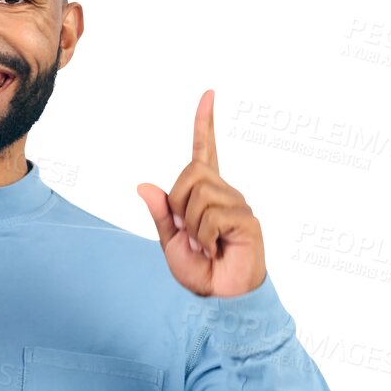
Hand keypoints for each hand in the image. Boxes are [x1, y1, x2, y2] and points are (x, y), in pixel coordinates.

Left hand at [137, 89, 265, 297]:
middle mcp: (225, 192)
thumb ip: (161, 214)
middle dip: (179, 204)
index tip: (208, 94)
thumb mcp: (170, 242)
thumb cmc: (200, 270)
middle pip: (191, 173)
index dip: (204, 123)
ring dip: (192, 225)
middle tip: (189, 232)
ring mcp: (237, 204)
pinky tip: (214, 250)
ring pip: (199, 195)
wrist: (221, 297)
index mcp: (206, 193)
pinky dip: (204, 238)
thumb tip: (144, 186)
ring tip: (204, 244)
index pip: (205, 150)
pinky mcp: (246, 220)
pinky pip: (212, 216)